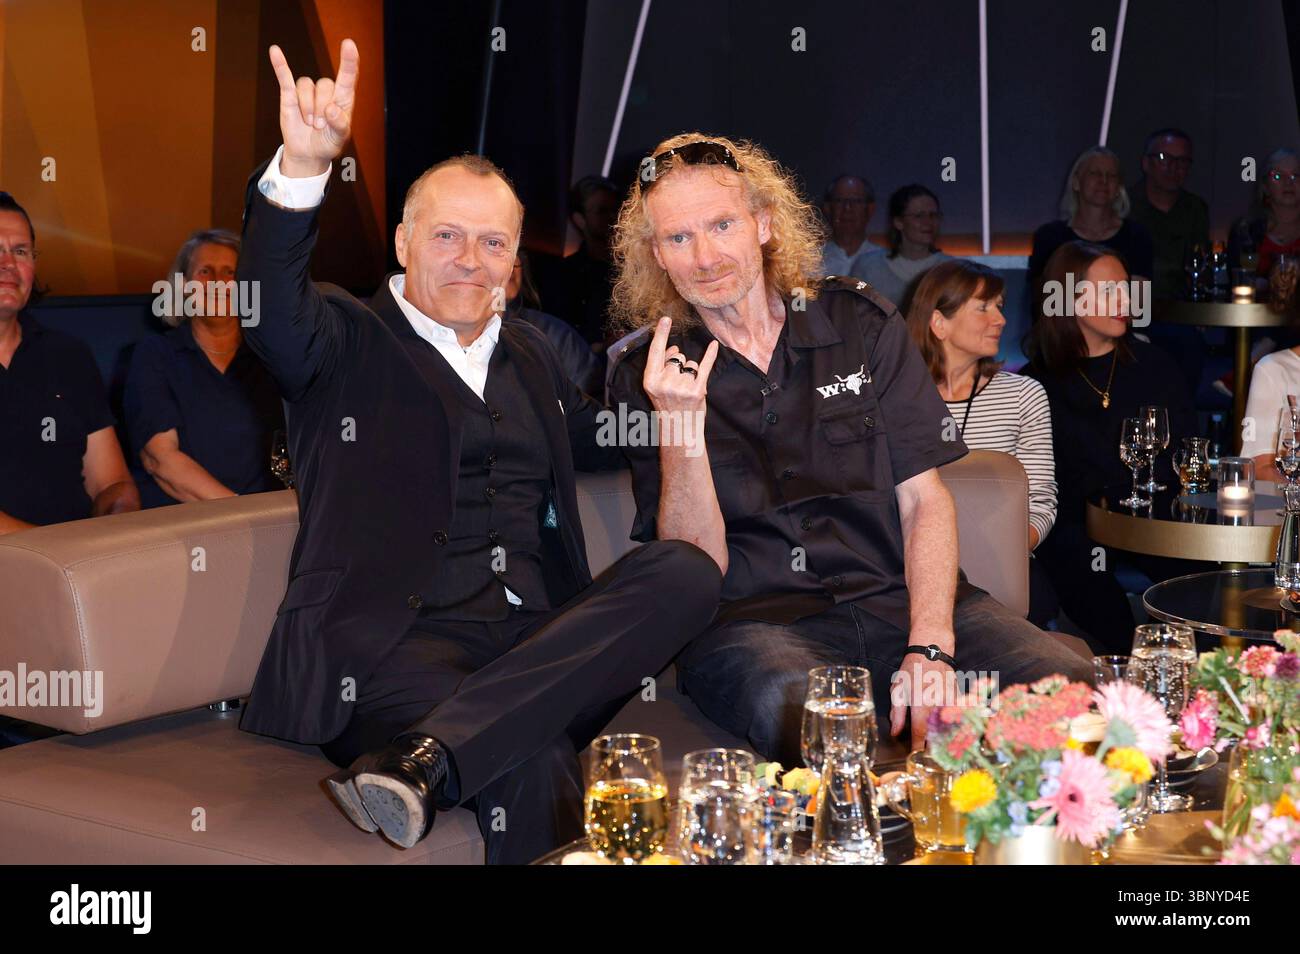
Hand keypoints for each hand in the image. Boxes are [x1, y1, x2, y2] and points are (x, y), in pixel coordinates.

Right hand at [269, 38, 357, 176]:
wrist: (309, 153)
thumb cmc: (328, 143)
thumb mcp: (339, 139)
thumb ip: (340, 125)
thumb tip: (331, 109)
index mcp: (343, 99)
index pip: (348, 77)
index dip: (348, 61)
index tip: (349, 45)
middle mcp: (327, 92)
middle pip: (324, 85)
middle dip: (321, 108)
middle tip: (320, 126)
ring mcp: (308, 93)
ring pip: (306, 86)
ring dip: (306, 106)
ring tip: (309, 123)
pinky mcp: (290, 95)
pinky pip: (284, 77)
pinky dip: (280, 65)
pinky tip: (275, 51)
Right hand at [641, 316, 718, 415]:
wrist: (678, 429)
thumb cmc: (667, 405)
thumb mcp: (656, 387)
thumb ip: (661, 366)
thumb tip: (673, 348)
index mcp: (651, 380)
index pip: (655, 352)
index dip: (661, 334)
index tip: (666, 319)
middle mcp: (665, 383)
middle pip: (677, 357)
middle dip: (679, 364)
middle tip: (677, 382)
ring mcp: (681, 387)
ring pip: (690, 364)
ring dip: (691, 372)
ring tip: (687, 388)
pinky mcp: (697, 391)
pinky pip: (705, 367)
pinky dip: (710, 356)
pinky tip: (714, 345)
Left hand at [889, 632, 955, 750]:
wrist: (933, 651)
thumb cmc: (912, 670)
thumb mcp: (898, 690)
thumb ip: (897, 713)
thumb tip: (896, 733)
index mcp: (921, 705)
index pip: (921, 734)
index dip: (919, 748)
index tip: (917, 757)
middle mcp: (938, 706)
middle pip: (940, 735)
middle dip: (936, 749)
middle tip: (933, 761)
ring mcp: (951, 702)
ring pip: (953, 728)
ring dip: (949, 741)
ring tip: (947, 753)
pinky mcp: (959, 699)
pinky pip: (960, 718)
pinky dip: (959, 728)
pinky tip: (958, 736)